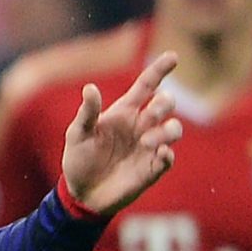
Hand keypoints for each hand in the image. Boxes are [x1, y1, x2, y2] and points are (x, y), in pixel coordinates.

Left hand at [60, 51, 183, 216]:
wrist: (81, 194)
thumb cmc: (79, 160)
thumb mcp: (77, 134)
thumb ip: (87, 113)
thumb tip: (90, 88)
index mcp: (124, 112)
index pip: (147, 85)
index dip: (160, 70)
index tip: (173, 56)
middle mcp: (141, 126)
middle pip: (166, 104)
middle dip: (165, 103)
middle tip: (152, 114)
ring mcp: (149, 147)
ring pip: (174, 129)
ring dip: (167, 131)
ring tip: (147, 142)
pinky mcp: (152, 168)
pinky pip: (169, 158)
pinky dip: (168, 154)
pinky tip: (161, 154)